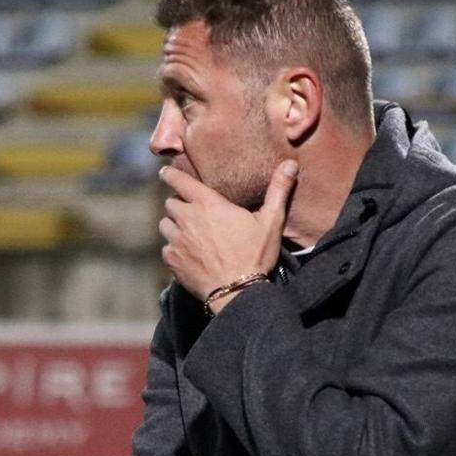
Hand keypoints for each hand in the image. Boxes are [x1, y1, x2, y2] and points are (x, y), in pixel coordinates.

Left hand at [157, 161, 297, 304]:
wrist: (238, 292)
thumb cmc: (255, 255)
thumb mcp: (272, 221)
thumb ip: (278, 190)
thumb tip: (290, 164)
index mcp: (207, 204)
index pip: (179, 181)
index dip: (170, 175)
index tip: (165, 173)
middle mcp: (187, 218)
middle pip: (171, 203)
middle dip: (179, 204)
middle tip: (191, 212)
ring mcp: (177, 240)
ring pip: (165, 225)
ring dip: (174, 226)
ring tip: (188, 233)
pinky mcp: (172, 260)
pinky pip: (166, 248)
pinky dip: (174, 249)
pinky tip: (188, 255)